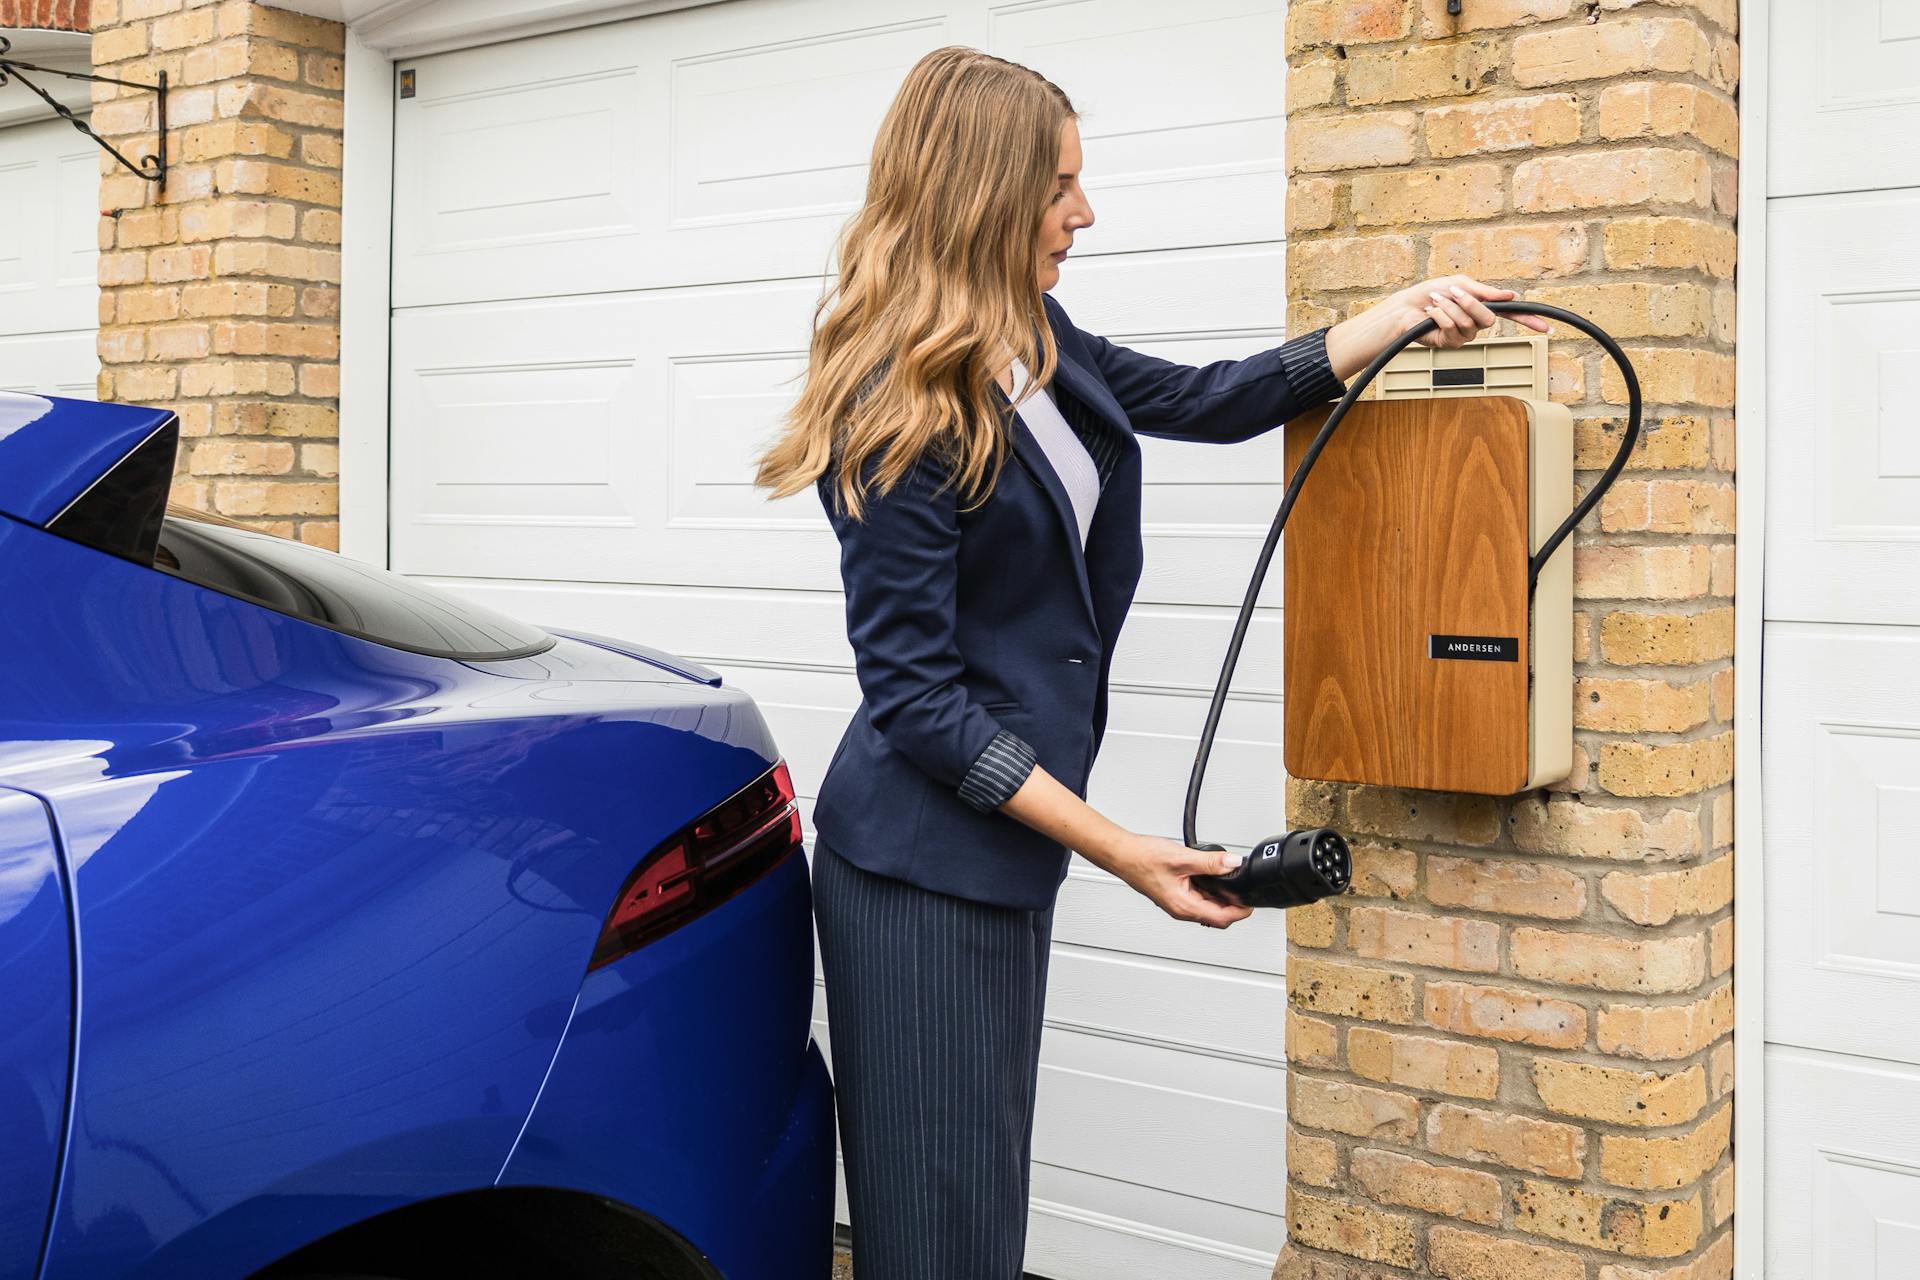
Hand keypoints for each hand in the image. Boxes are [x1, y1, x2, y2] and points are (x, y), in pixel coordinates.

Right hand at [1101, 833, 1255, 928]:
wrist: (1123, 855)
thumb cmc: (1143, 859)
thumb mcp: (1182, 858)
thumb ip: (1211, 863)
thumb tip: (1233, 863)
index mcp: (1185, 906)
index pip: (1222, 919)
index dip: (1241, 911)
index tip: (1251, 900)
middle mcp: (1182, 909)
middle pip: (1218, 915)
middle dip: (1234, 903)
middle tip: (1242, 885)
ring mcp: (1179, 902)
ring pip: (1209, 905)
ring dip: (1221, 894)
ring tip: (1227, 874)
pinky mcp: (1176, 893)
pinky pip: (1199, 896)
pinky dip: (1210, 887)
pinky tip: (1210, 872)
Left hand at [1326, 275, 1552, 380]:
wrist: (1402, 308)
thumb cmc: (1428, 294)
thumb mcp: (1458, 284)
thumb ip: (1484, 291)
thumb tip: (1510, 294)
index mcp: (1481, 306)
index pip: (1511, 314)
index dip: (1529, 321)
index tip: (1547, 327)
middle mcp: (1476, 323)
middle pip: (1489, 319)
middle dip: (1470, 303)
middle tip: (1453, 293)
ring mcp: (1463, 336)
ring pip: (1470, 324)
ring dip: (1450, 307)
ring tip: (1435, 302)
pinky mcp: (1449, 345)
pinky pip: (1453, 330)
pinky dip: (1441, 316)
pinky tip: (1430, 314)